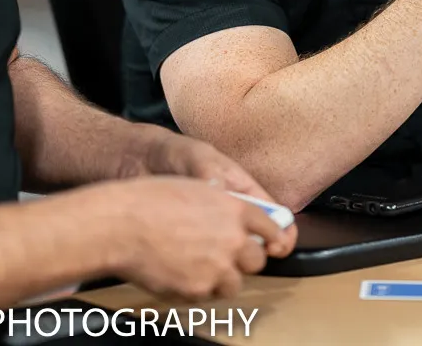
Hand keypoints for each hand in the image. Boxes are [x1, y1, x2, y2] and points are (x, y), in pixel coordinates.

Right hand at [107, 176, 292, 300]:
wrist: (121, 225)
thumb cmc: (151, 200)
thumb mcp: (196, 188)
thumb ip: (221, 203)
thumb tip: (230, 216)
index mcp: (234, 210)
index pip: (270, 227)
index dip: (273, 236)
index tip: (272, 243)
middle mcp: (232, 239)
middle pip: (256, 260)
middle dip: (244, 260)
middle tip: (225, 256)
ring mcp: (216, 267)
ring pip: (234, 283)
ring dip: (222, 278)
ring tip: (200, 267)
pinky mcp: (197, 289)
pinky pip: (206, 295)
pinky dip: (197, 289)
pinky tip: (179, 273)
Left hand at [142, 129, 298, 253]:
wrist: (139, 162)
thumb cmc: (174, 153)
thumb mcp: (196, 157)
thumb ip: (210, 174)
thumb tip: (221, 192)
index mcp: (243, 190)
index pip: (272, 214)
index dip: (282, 232)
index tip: (279, 246)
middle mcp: (232, 212)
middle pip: (257, 238)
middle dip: (258, 251)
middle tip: (248, 259)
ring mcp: (213, 227)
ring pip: (234, 250)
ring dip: (234, 260)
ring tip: (224, 265)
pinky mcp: (192, 240)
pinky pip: (207, 256)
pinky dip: (208, 263)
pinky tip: (200, 268)